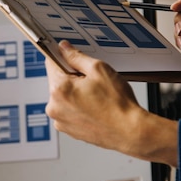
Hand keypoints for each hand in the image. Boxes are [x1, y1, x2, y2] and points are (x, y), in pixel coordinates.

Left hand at [45, 41, 177, 165]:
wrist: (129, 131)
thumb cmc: (118, 104)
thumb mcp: (99, 69)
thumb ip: (77, 57)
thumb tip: (64, 49)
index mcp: (59, 89)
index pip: (51, 62)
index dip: (63, 56)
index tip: (70, 56)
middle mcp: (54, 107)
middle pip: (57, 81)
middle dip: (72, 77)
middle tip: (93, 81)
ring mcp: (60, 120)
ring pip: (63, 97)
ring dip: (75, 93)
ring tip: (95, 97)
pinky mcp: (68, 130)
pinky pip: (68, 111)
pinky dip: (78, 107)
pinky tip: (94, 107)